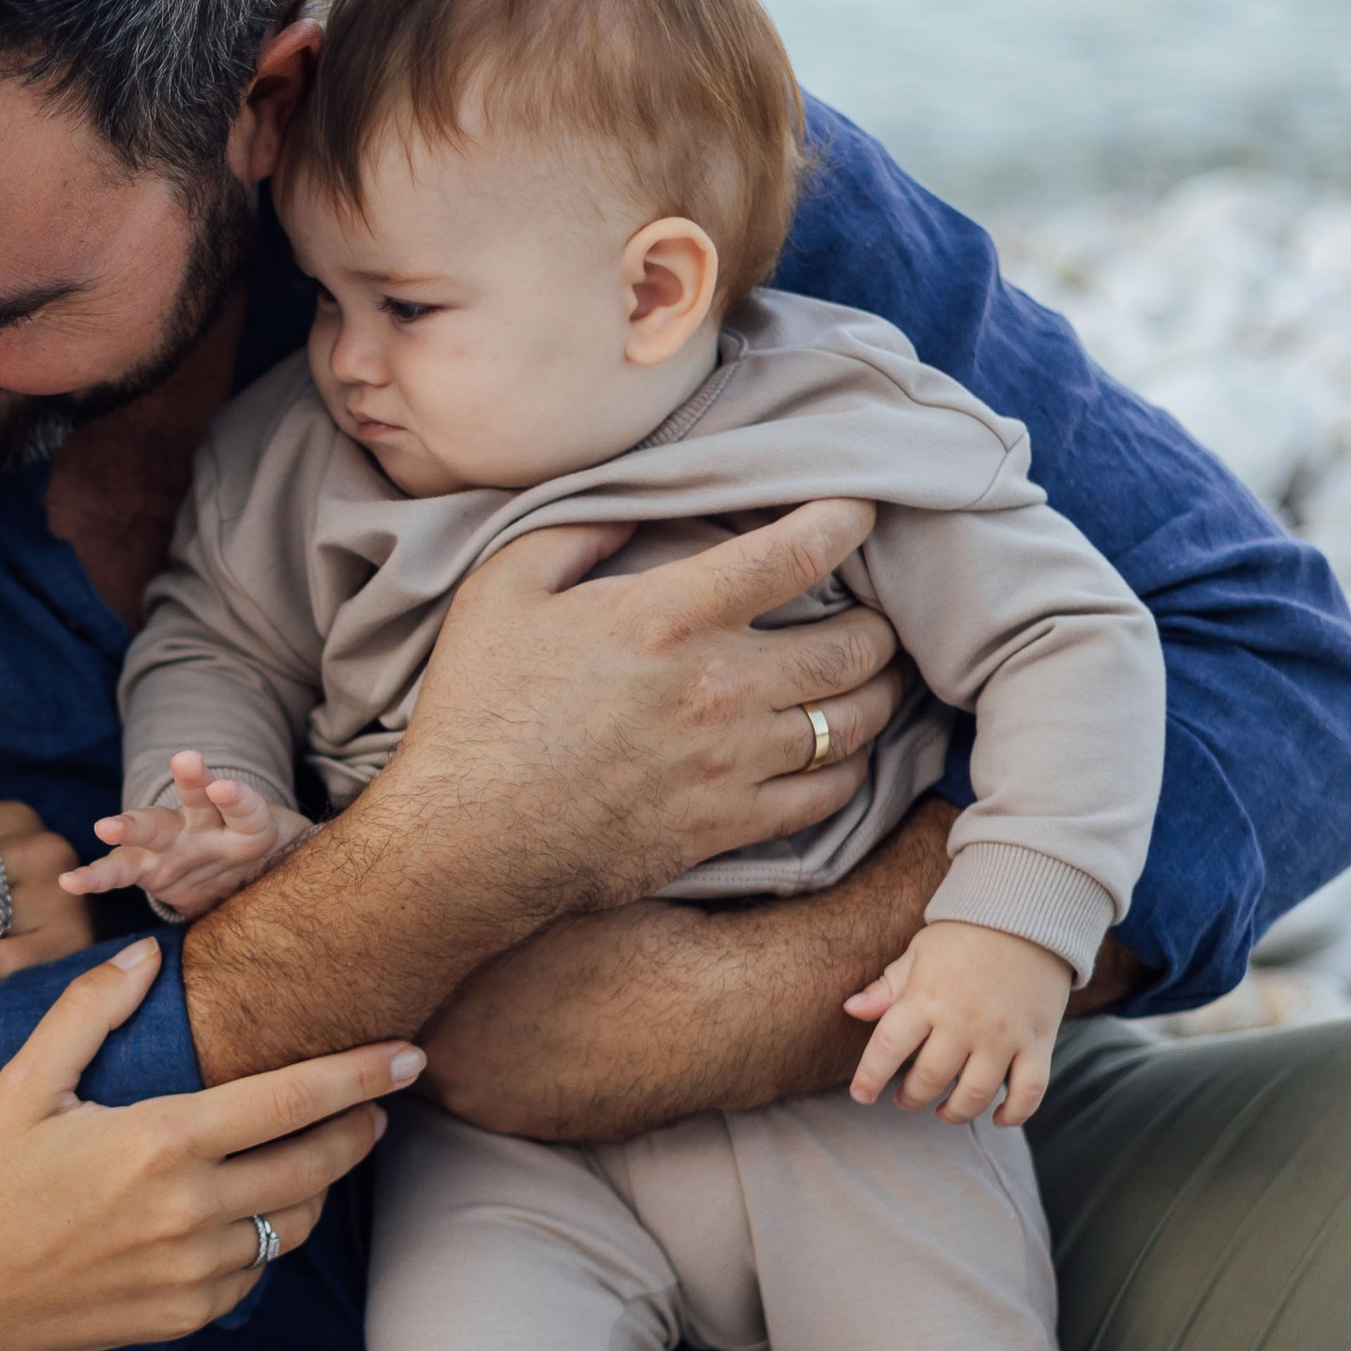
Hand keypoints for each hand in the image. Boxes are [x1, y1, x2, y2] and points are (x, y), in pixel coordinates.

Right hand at [0, 938, 423, 1350]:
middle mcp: (192, 1210)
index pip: (292, 1100)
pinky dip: (264, 1235)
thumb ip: (87, 1013)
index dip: (360, 1075)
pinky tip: (244, 1210)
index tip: (408, 1055)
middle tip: (379, 1104)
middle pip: (317, 1164)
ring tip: (315, 1152)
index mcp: (161, 1142)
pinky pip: (256, 1267)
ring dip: (317, 1184)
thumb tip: (146, 955)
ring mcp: (196, 1270)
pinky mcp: (191, 1313)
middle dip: (359, 1129)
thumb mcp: (23, 1087)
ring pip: (295, 1221)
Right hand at [62, 751, 307, 917]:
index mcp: (251, 825)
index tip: (225, 785)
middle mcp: (208, 827)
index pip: (245, 806)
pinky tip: (69, 883)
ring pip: (150, 831)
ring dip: (129, 828)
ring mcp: (175, 846)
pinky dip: (96, 877)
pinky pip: (119, 873)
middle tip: (182, 764)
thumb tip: (394, 868)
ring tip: (105, 828)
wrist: (243, 881)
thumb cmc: (280, 868)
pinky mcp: (151, 872)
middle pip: (195, 802)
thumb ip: (329, 858)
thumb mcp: (309, 863)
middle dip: (188, 784)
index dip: (235, 795)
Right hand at [179, 498, 912, 1088]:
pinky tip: (845, 753)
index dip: (844, 522)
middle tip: (881, 613)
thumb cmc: (476, 710)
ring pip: (853, 721)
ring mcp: (731, 762)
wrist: (466, 841)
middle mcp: (718, 686)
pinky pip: (826, 794)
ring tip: (884, 677)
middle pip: (850, 645)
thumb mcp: (502, 588)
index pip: (793, 554)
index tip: (861, 510)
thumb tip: (632, 509)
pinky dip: (851, 768)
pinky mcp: (730, 824)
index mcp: (667, 616)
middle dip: (881, 622)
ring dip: (881, 693)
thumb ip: (574, 532)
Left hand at [845, 919, 1071, 1122]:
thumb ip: (887, 987)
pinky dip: (1013, 1114)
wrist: (1031, 914)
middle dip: (911, 1097)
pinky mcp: (1039, 1042)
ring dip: (954, 1113)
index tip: (861, 1094)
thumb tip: (850, 1009)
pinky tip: (995, 1117)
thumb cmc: (966, 935)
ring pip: (975, 1094)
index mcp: (928, 997)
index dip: (869, 1078)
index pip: (888, 1048)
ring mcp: (1004, 1035)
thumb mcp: (919, 953)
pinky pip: (1028, 1092)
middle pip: (930, 1080)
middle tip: (905, 1098)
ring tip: (943, 1111)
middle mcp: (964, 1021)